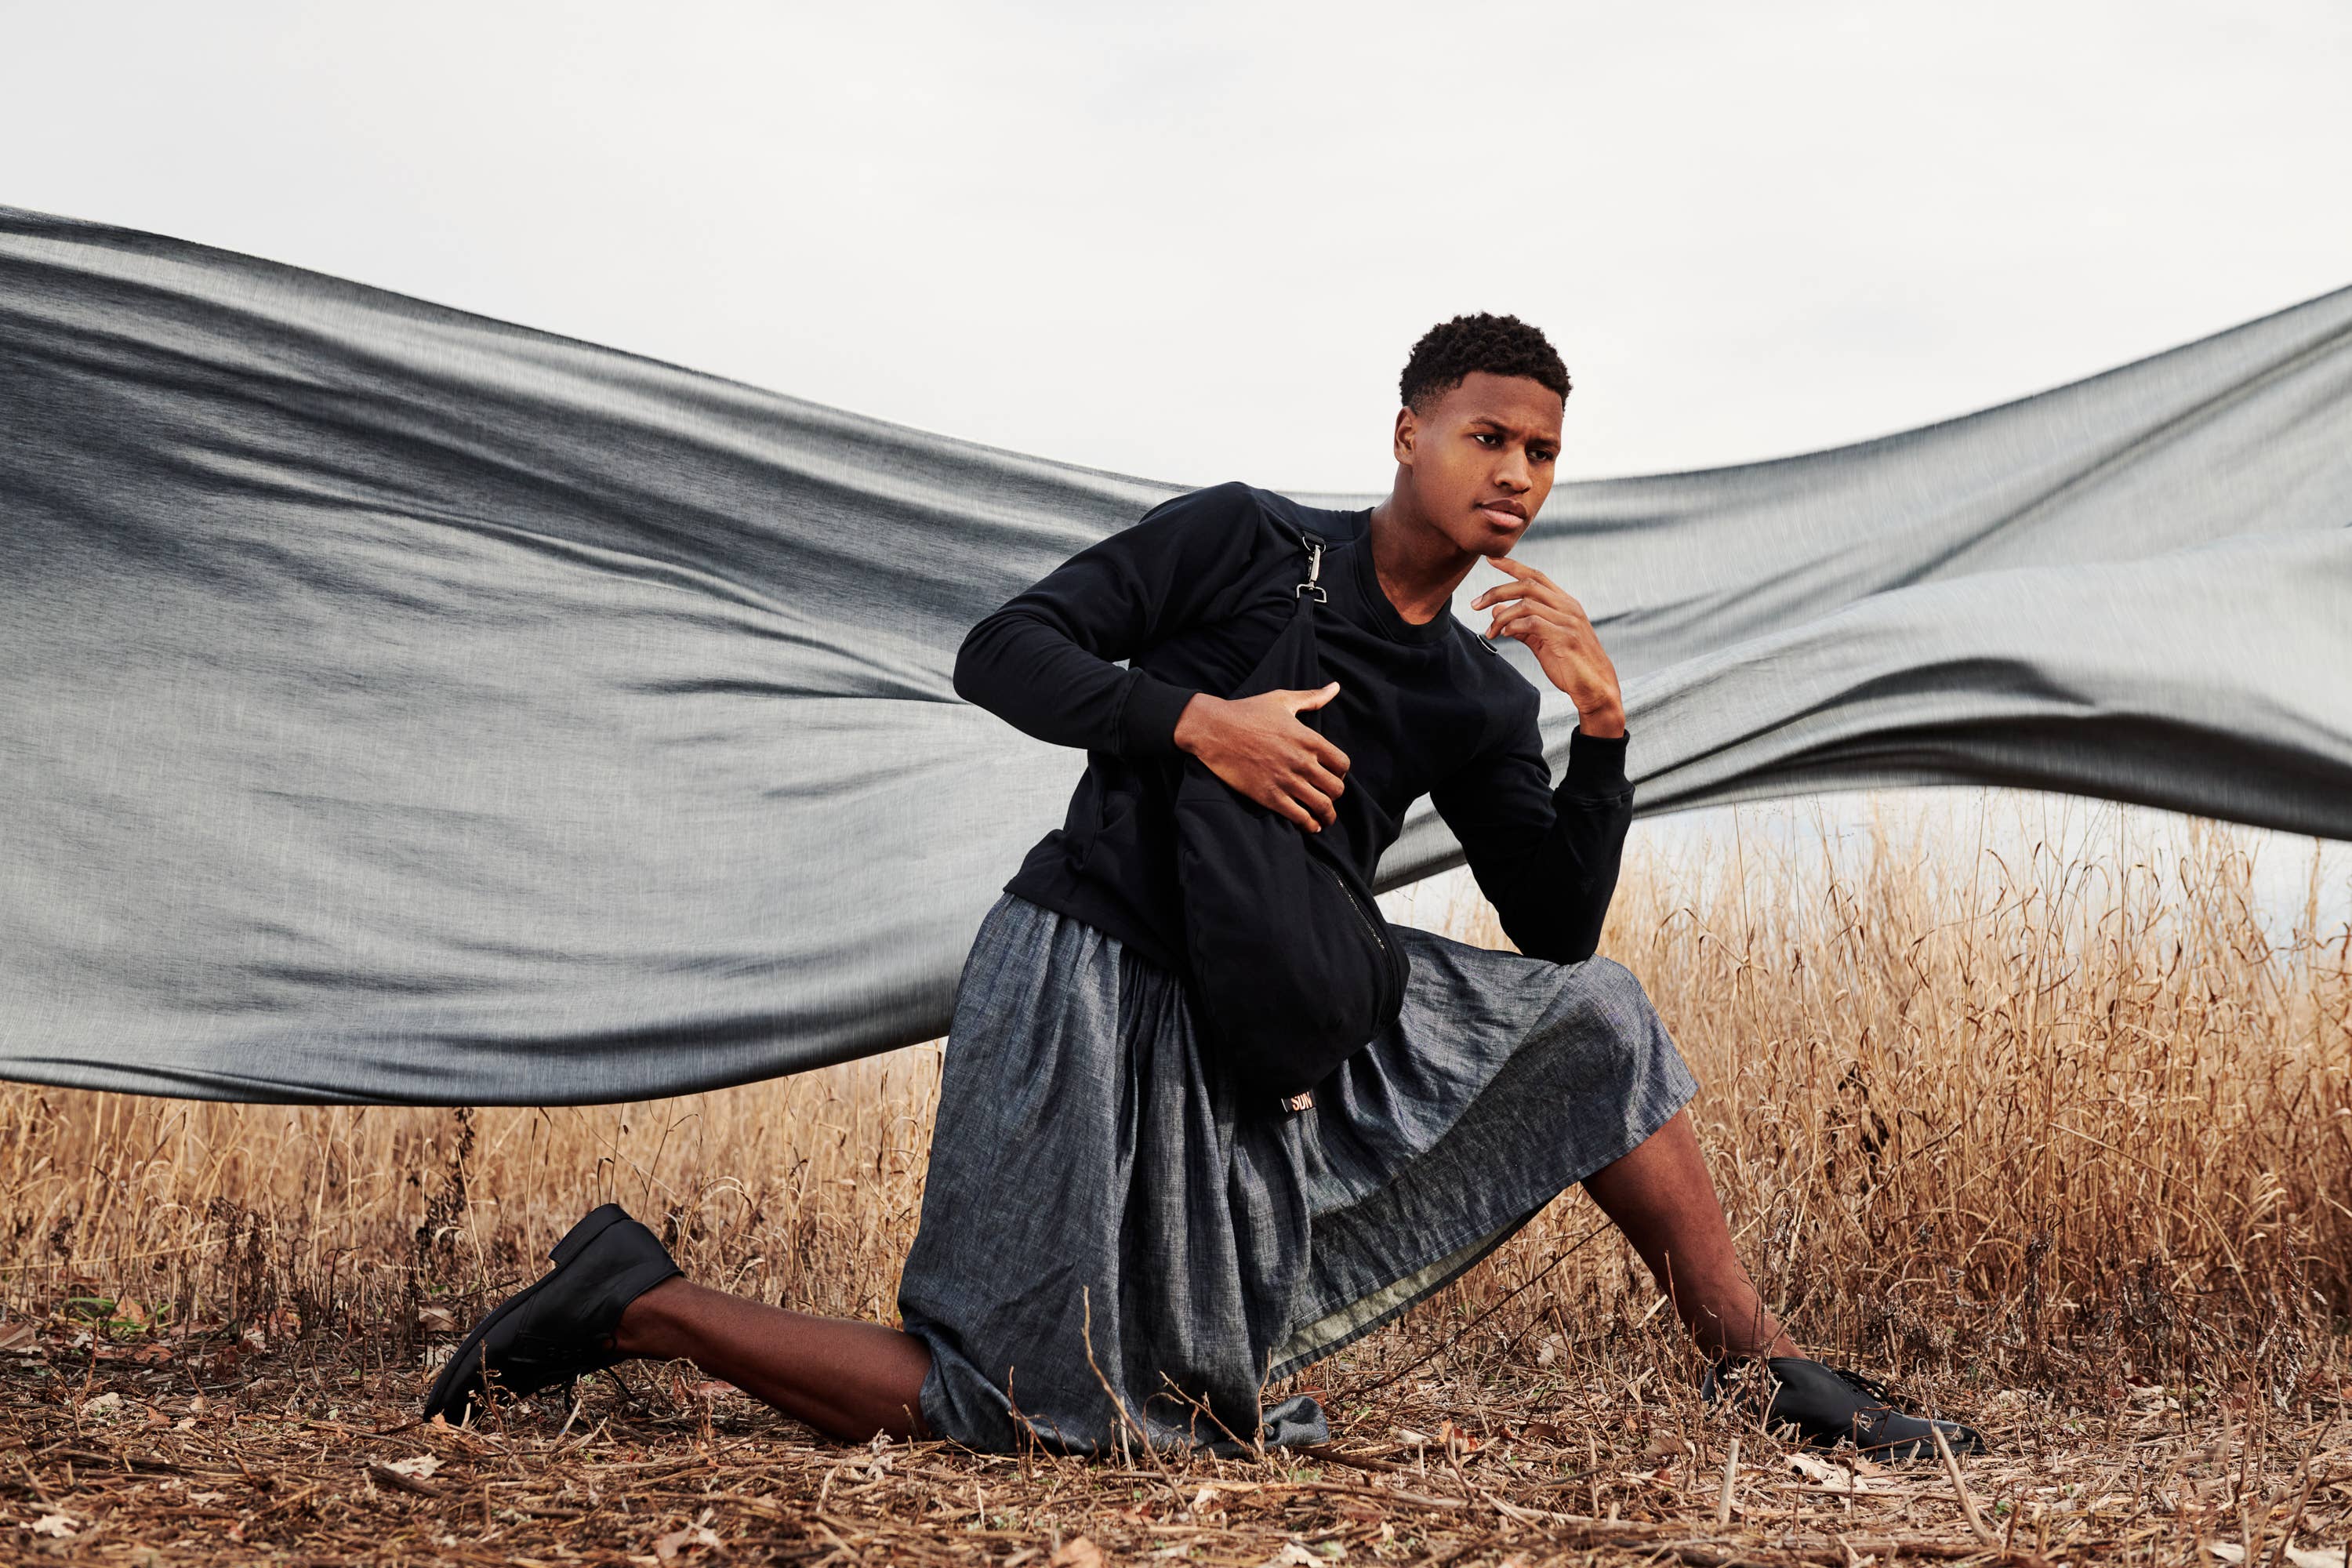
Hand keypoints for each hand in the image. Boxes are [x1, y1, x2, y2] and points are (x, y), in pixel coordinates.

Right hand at [1172, 684, 1350, 830]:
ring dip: (1327, 815)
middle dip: (1335, 795)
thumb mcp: (1282, 700)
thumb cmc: (1247, 712)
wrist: (1214, 729)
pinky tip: (1311, 825)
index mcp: (1309, 739)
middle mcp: (1302, 762)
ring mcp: (1286, 781)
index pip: (1342, 764)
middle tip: (1327, 796)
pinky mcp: (1269, 796)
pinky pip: (1300, 817)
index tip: (1332, 775)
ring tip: (1324, 817)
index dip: (1341, 772)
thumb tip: (1335, 687)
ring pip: (1322, 806)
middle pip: (1336, 788)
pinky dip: (1310, 825)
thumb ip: (1312, 698)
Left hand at [1470, 556, 1624, 735]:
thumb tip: (1496, 612)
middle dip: (1497, 591)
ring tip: (1489, 631)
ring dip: (1502, 616)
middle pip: (1528, 584)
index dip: (1513, 566)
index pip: (1536, 576)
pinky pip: (1534, 623)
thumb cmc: (1569, 664)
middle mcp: (1568, 607)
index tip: (1490, 558)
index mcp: (1564, 603)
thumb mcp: (1542, 641)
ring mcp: (1568, 621)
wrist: (1595, 688)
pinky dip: (1514, 626)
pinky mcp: (1566, 638)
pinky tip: (1505, 635)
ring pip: (1527, 603)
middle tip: (1475, 604)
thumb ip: (1521, 625)